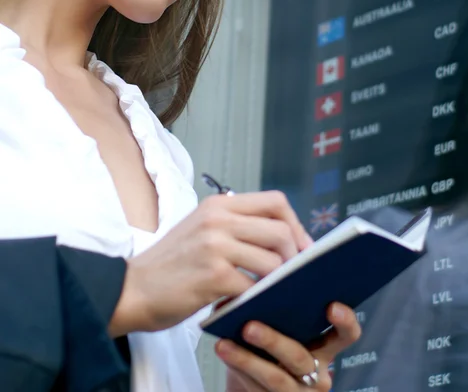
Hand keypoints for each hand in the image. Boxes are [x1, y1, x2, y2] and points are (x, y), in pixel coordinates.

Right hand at [109, 191, 312, 335]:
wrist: (132, 289)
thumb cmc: (172, 263)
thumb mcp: (203, 228)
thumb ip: (238, 226)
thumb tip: (284, 237)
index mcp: (220, 204)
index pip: (275, 201)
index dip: (295, 224)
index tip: (300, 245)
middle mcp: (219, 219)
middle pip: (281, 230)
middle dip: (294, 255)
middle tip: (291, 273)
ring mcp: (216, 246)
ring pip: (273, 259)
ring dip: (278, 280)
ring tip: (269, 289)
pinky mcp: (213, 276)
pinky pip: (254, 286)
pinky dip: (257, 297)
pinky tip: (247, 302)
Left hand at [218, 303, 361, 391]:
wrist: (259, 380)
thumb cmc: (276, 341)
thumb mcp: (286, 324)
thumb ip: (280, 301)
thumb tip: (258, 276)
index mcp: (326, 346)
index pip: (347, 335)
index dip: (345, 321)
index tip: (331, 305)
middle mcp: (318, 372)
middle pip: (300, 357)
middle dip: (273, 341)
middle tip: (250, 325)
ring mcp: (298, 391)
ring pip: (275, 378)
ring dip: (247, 359)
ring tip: (225, 343)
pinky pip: (256, 388)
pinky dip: (237, 368)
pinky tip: (224, 352)